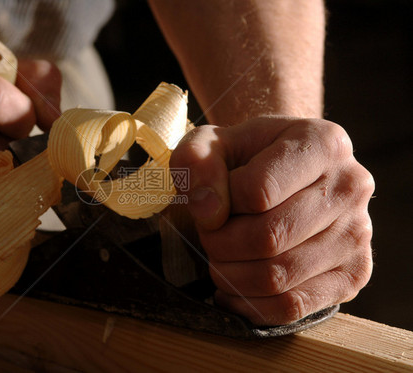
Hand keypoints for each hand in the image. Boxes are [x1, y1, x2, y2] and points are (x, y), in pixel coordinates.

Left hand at [170, 117, 373, 324]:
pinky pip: (294, 306)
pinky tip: (231, 289)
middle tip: (209, 236)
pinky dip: (250, 305)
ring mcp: (357, 235)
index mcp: (323, 143)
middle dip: (220, 244)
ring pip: (278, 276)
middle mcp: (351, 186)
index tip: (210, 204)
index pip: (258, 191)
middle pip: (269, 238)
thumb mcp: (210, 142)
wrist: (283, 172)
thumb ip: (196, 162)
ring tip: (219, 258)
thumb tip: (208, 212)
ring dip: (230, 275)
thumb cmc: (244, 157)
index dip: (220, 204)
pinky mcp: (353, 275)